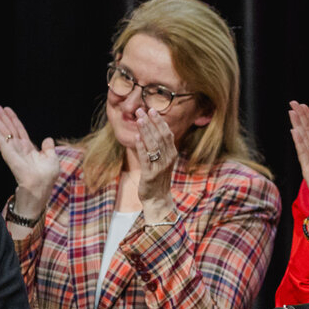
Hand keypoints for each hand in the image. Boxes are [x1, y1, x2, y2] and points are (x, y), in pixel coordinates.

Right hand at [0, 105, 58, 215]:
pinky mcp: (9, 157)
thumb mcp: (52, 160)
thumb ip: (48, 149)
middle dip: (3, 118)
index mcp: (29, 149)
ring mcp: (13, 152)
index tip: (7, 110)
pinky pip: (2, 141)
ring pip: (4, 133)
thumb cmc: (46, 180)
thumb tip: (48, 139)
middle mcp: (20, 149)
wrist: (40, 192)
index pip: (20, 130)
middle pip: (10, 129)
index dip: (13, 119)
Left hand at [134, 107, 178, 221]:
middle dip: (151, 122)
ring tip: (139, 119)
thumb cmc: (158, 179)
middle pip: (160, 136)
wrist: (158, 199)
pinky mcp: (150, 175)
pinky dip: (141, 147)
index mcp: (172, 154)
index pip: (167, 133)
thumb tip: (151, 129)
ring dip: (146, 131)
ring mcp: (160, 167)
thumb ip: (159, 147)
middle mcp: (168, 159)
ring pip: (153, 145)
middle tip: (142, 110)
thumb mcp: (162, 161)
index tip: (152, 110)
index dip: (159, 121)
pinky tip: (136, 138)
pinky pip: (145, 158)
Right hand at [288, 101, 308, 216]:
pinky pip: (303, 153)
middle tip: (292, 102)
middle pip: (306, 131)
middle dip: (300, 116)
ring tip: (292, 112)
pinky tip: (294, 131)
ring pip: (303, 139)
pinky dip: (299, 142)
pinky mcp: (308, 169)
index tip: (303, 105)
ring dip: (298, 125)